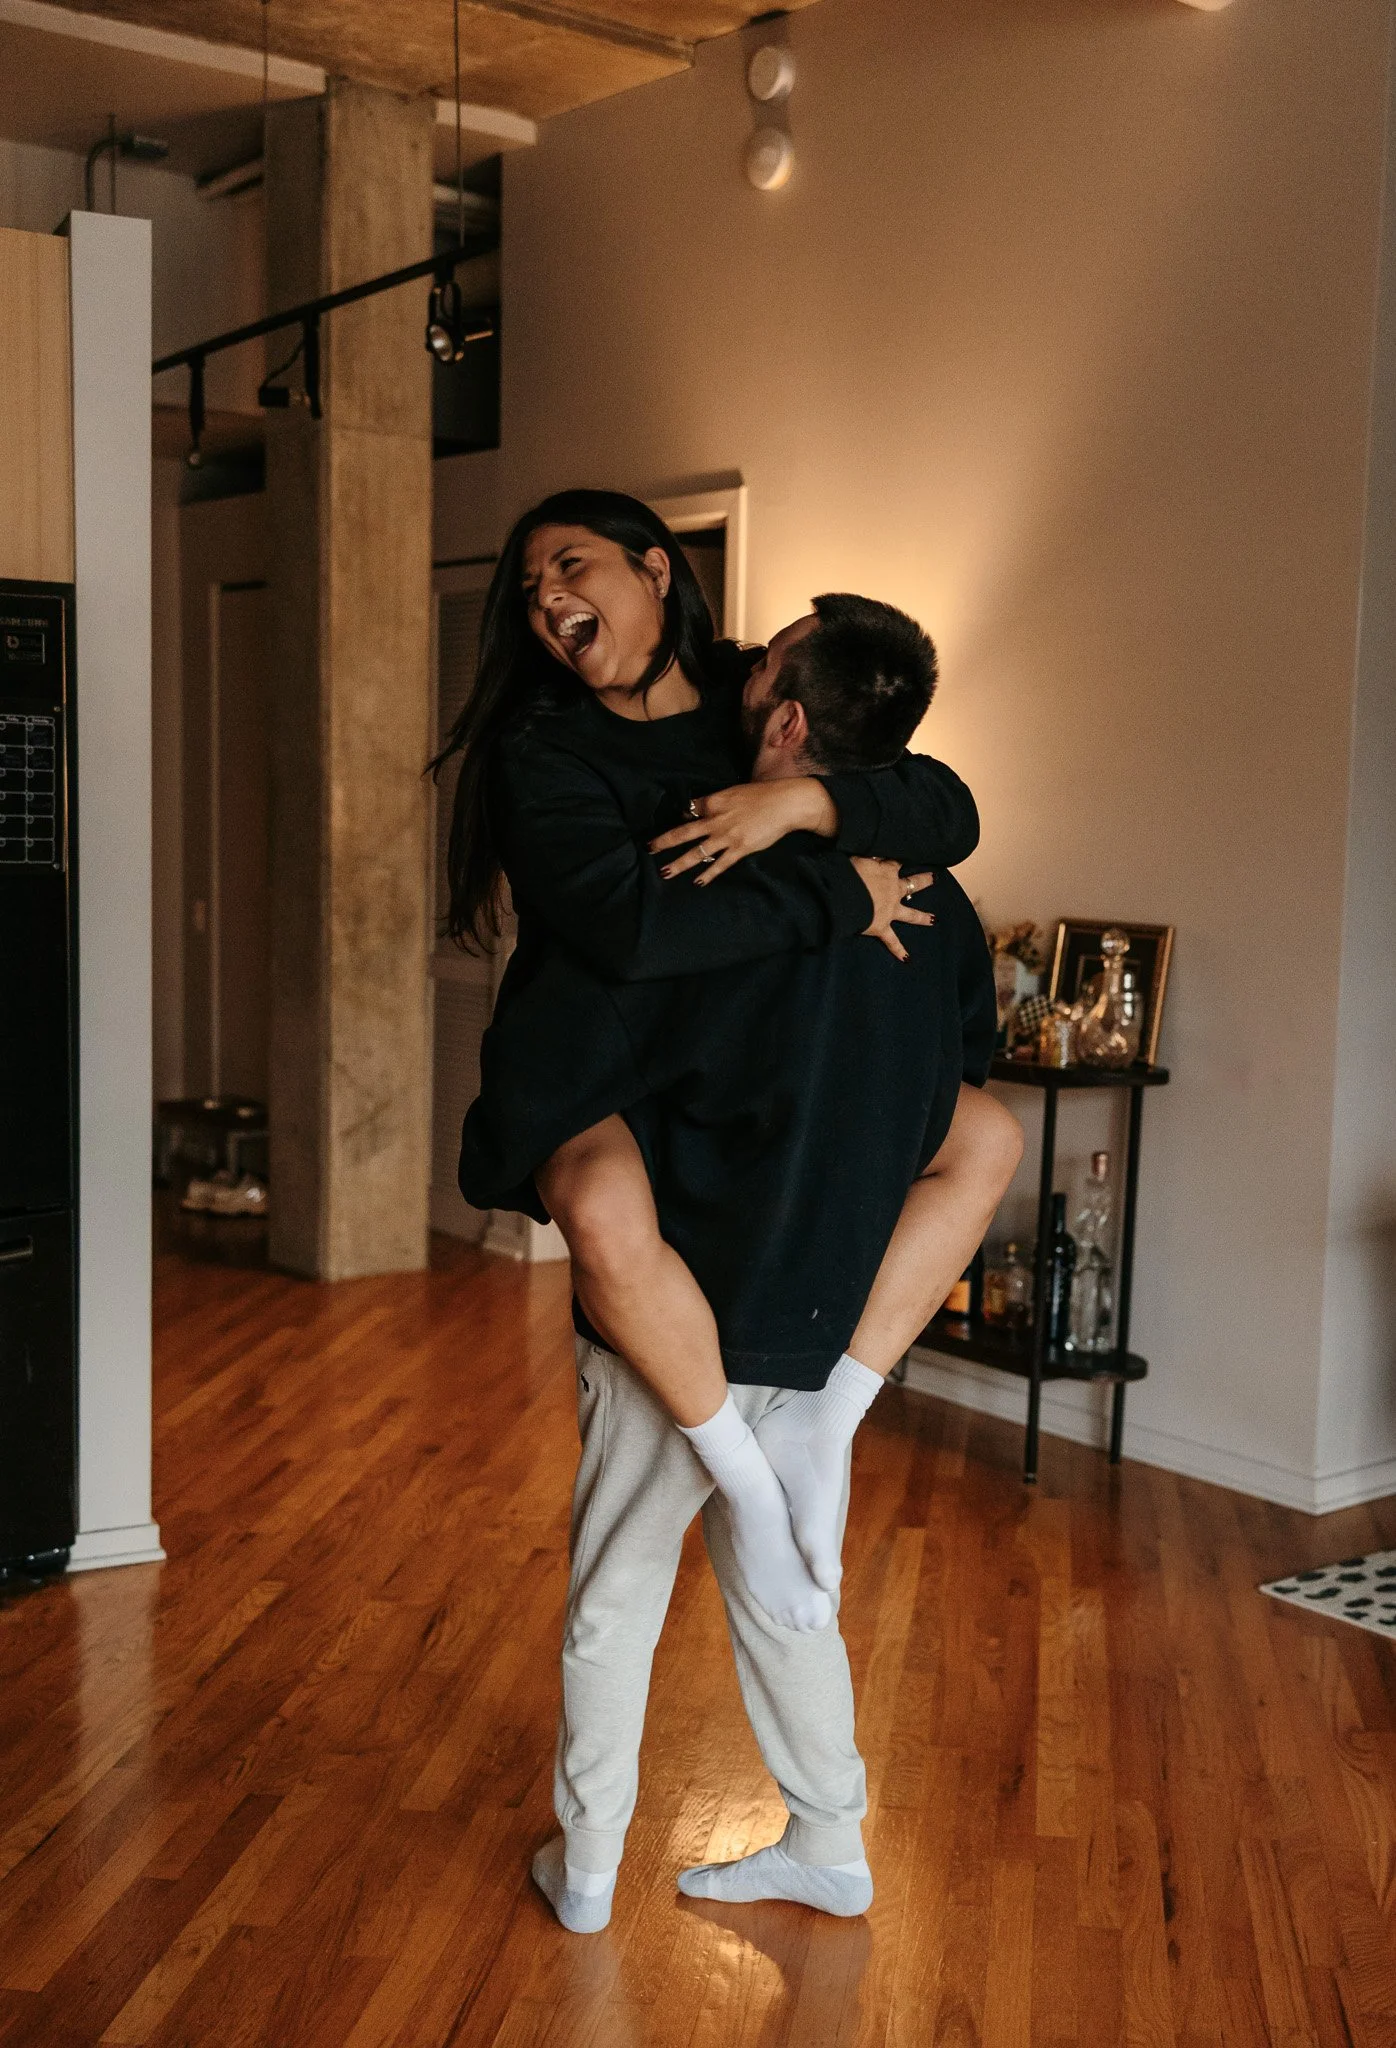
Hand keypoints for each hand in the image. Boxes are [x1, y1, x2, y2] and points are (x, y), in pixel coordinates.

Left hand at [650, 778, 837, 883]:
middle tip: (649, 849)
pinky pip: (720, 864)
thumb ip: (716, 802)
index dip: (681, 818)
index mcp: (714, 802)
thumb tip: (698, 810)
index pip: (690, 811)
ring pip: (697, 852)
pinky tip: (698, 882)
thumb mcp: (735, 792)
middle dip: (664, 842)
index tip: (675, 825)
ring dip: (679, 864)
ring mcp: (727, 836)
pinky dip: (708, 874)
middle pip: (683, 833)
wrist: (786, 803)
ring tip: (665, 872)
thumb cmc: (763, 795)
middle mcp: (716, 820)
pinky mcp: (740, 849)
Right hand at [851, 856, 935, 960]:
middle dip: (924, 881)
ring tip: (934, 920)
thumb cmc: (849, 873)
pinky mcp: (882, 927)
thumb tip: (873, 849)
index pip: (897, 862)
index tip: (909, 852)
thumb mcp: (859, 858)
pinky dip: (899, 950)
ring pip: (911, 914)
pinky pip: (892, 941)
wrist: (845, 896)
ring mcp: (890, 910)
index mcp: (887, 871)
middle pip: (912, 884)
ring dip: (923, 917)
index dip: (901, 859)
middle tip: (935, 878)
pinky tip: (907, 959)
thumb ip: (868, 856)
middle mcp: (893, 890)